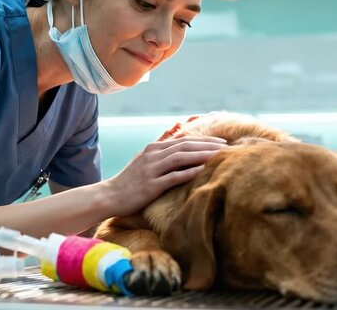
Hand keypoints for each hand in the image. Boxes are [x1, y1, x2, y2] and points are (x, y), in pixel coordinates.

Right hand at [103, 136, 226, 216]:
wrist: (109, 196)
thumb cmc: (129, 182)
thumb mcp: (144, 162)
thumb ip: (160, 154)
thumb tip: (178, 148)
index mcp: (153, 149)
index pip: (184, 140)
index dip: (204, 140)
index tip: (221, 142)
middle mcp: (153, 155)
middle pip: (185, 146)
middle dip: (208, 145)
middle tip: (227, 147)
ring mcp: (151, 169)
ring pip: (181, 158)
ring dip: (202, 156)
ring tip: (220, 157)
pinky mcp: (150, 185)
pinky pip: (173, 176)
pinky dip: (189, 172)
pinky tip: (203, 171)